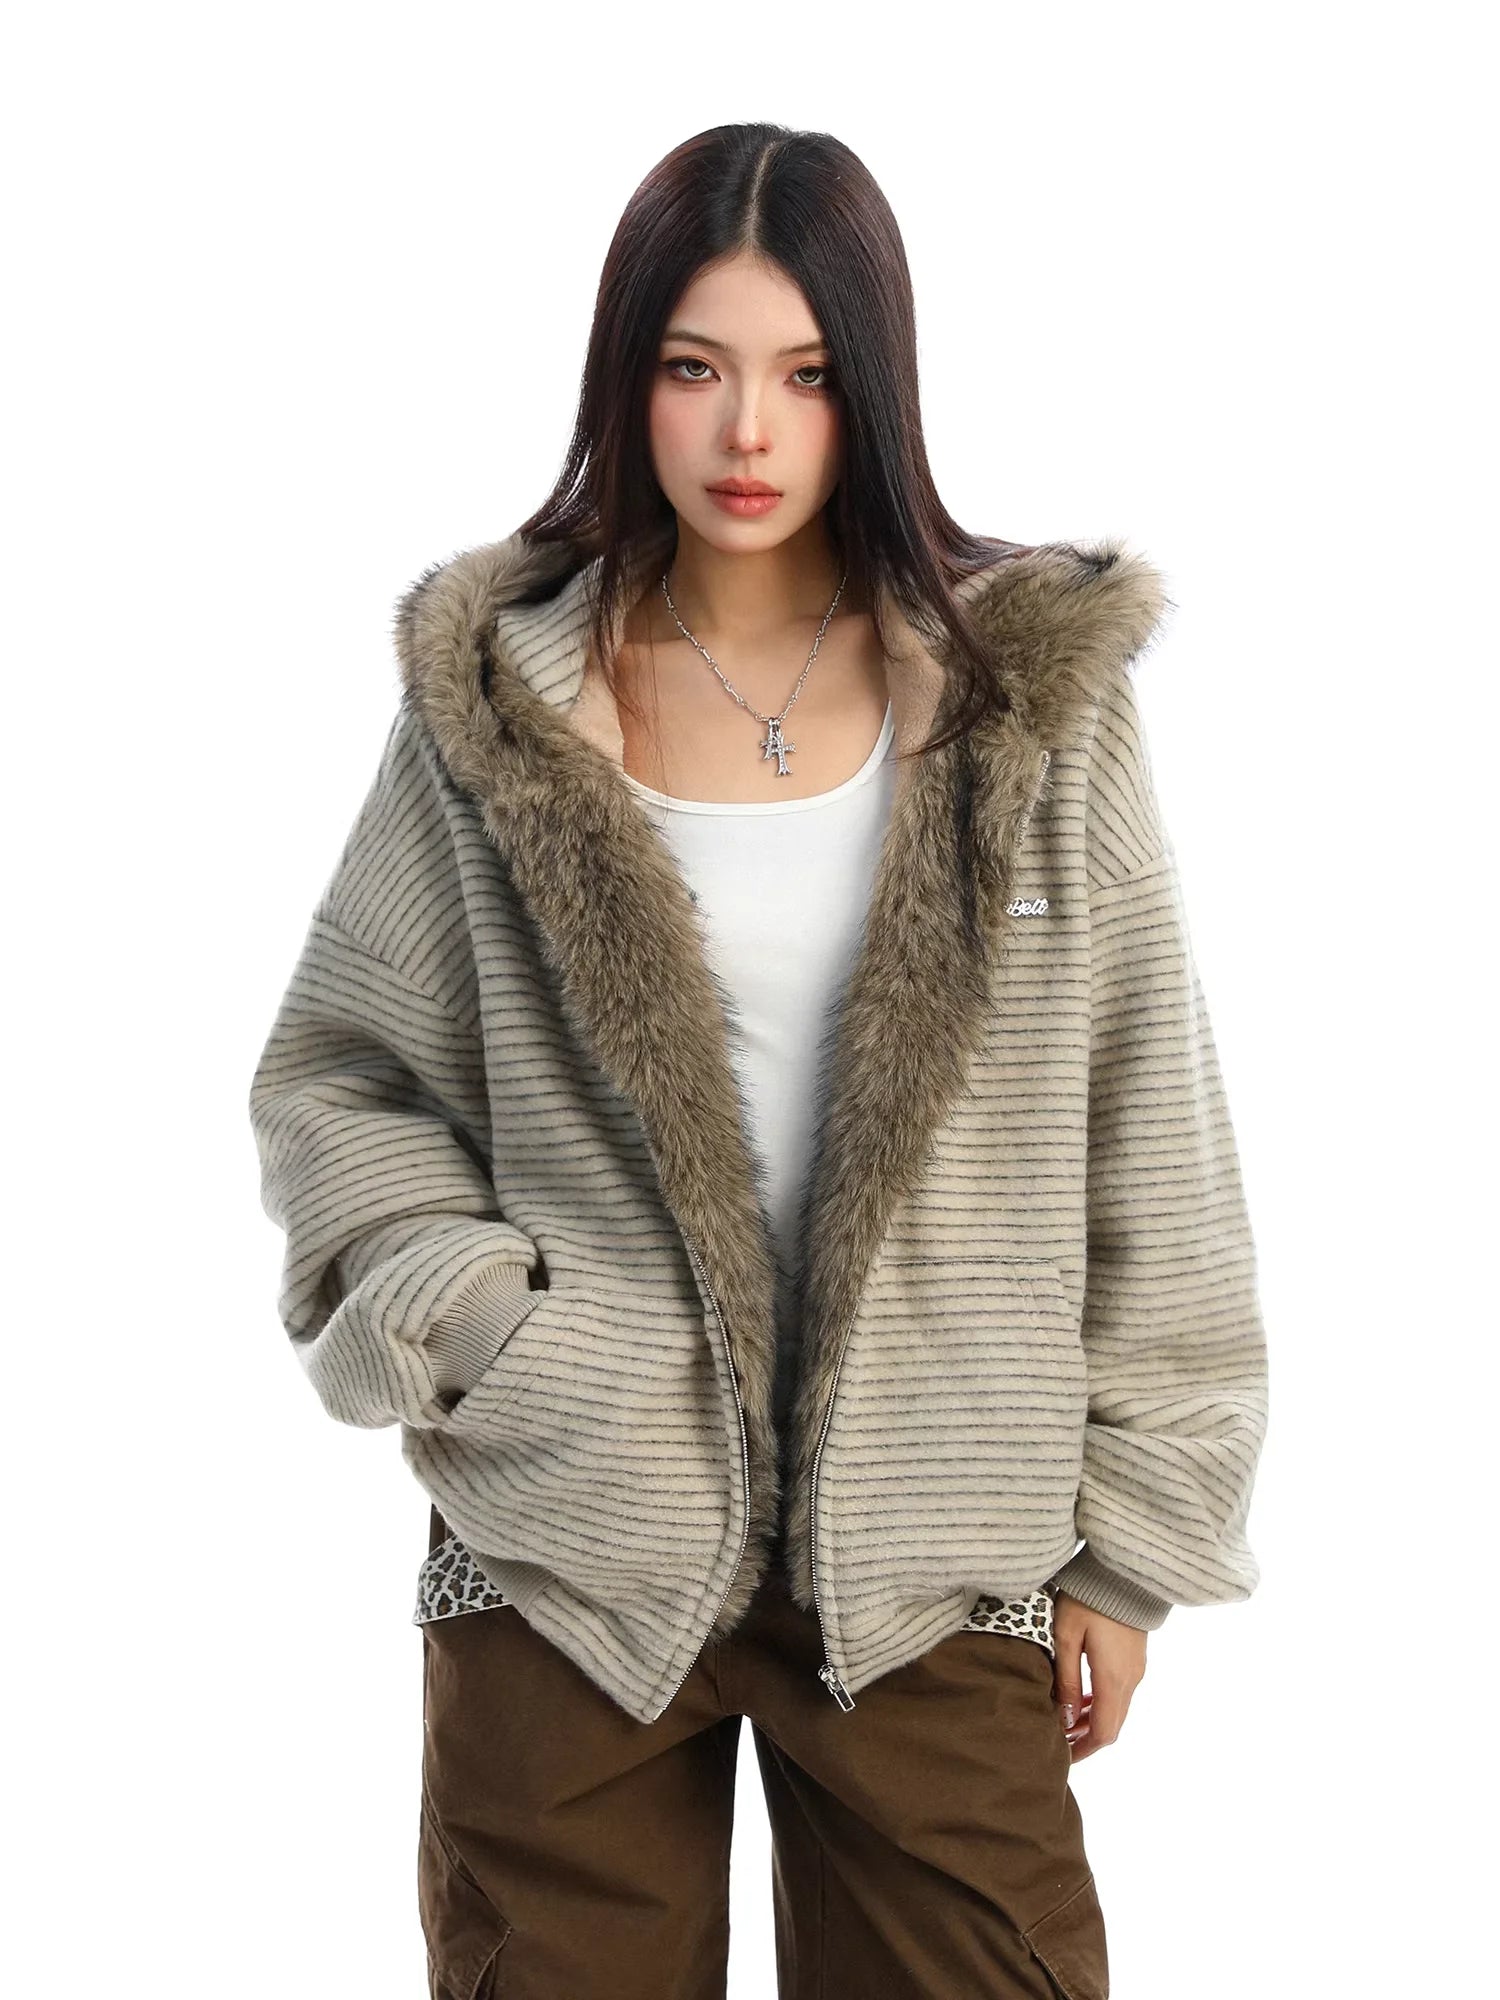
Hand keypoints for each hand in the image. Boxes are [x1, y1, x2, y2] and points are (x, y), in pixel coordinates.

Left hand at [1050, 1591, 1146, 1760]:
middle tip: (1060, 1743)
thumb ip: (1067, 1680)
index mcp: (1114, 1679)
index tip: (1063, 1757)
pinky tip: (1083, 1697)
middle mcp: (1131, 1680)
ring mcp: (1136, 1669)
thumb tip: (1065, 1719)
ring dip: (1094, 1721)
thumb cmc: (1089, 1599)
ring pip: (1117, 1710)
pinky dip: (1102, 1704)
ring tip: (1066, 1721)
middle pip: (1112, 1725)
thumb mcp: (1067, 1637)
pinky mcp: (1135, 1657)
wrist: (1123, 1570)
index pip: (1104, 1732)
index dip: (1084, 1750)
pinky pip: (1120, 1693)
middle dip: (1087, 1739)